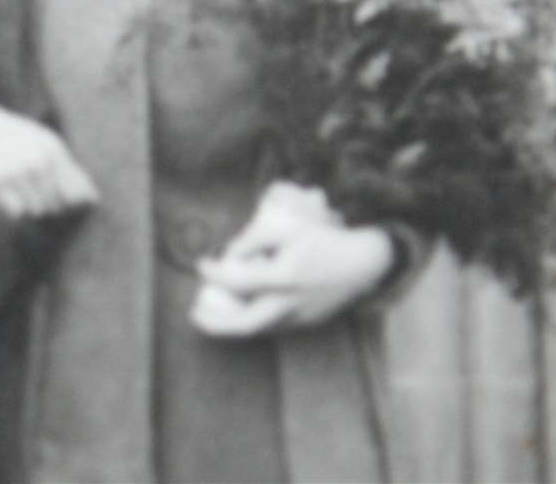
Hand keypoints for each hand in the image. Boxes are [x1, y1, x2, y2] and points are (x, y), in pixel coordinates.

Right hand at [0, 98, 97, 217]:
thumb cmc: (16, 139)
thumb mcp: (46, 144)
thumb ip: (70, 170)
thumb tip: (93, 200)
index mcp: (53, 150)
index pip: (77, 194)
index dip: (70, 202)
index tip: (60, 198)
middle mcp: (36, 162)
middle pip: (57, 206)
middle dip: (48, 203)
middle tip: (31, 187)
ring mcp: (15, 173)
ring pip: (36, 211)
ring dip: (29, 205)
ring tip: (17, 186)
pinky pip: (16, 213)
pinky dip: (12, 207)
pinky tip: (5, 190)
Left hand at [191, 181, 393, 337]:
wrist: (362, 263)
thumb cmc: (322, 239)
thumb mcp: (286, 228)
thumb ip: (253, 239)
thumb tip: (229, 256)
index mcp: (284, 278)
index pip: (238, 282)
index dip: (214, 274)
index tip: (201, 264)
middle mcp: (290, 304)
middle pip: (245, 324)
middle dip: (216, 323)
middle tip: (194, 312)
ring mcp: (299, 318)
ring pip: (258, 328)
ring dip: (231, 323)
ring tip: (211, 311)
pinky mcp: (306, 323)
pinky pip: (272, 325)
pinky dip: (252, 320)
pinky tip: (240, 308)